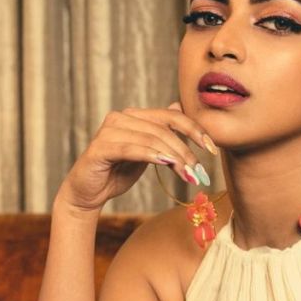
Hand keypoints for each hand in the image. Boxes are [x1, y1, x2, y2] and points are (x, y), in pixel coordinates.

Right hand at [56, 102, 218, 211]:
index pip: (171, 117)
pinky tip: (166, 163)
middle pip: (163, 128)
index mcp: (134, 116)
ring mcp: (109, 131)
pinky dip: (151, 155)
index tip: (212, 149)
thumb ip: (160, 132)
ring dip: (174, 156)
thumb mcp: (146, 153)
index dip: (194, 130)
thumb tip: (178, 107)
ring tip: (188, 174)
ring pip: (151, 138)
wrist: (88, 193)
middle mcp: (121, 118)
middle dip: (185, 150)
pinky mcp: (100, 148)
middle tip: (199, 171)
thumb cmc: (117, 173)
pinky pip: (131, 149)